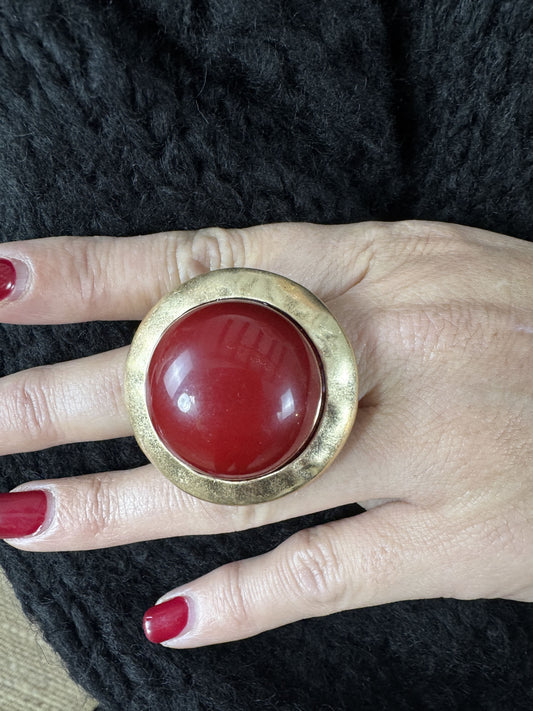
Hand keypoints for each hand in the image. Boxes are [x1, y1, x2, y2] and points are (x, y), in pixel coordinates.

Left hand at [0, 220, 531, 647]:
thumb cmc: (523, 318)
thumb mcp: (424, 265)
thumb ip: (323, 288)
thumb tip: (214, 311)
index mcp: (372, 269)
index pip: (201, 264)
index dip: (95, 273)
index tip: (7, 286)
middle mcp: (383, 353)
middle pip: (197, 382)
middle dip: (70, 402)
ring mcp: (416, 449)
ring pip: (237, 486)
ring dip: (117, 510)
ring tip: (27, 518)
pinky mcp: (455, 537)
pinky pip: (326, 573)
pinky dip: (243, 602)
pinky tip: (170, 621)